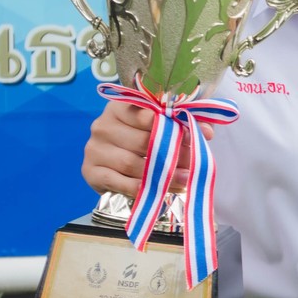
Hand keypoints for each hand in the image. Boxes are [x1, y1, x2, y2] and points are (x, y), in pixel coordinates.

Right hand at [81, 99, 213, 195]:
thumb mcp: (159, 125)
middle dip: (172, 154)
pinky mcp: (90, 171)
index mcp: (119, 107)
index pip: (147, 113)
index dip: (175, 125)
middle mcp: (102, 125)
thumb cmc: (141, 139)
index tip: (196, 137)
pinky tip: (159, 190)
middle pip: (142, 141)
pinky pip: (119, 182)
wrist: (112, 163)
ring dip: (160, 174)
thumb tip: (207, 132)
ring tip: (184, 180)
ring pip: (132, 163)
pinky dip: (141, 188)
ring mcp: (94, 149)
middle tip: (194, 164)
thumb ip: (182, 123)